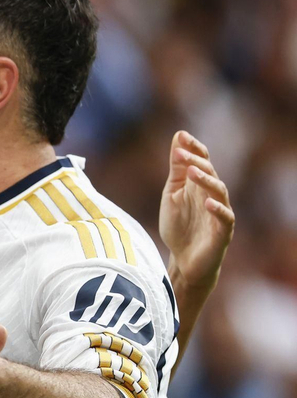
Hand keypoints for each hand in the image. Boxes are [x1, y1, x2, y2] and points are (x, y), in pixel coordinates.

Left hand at [160, 130, 233, 298]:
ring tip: (193, 171)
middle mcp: (213, 195)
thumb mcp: (172, 194)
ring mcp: (220, 213)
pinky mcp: (223, 232)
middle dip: (196, 161)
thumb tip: (178, 137)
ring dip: (206, 181)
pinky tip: (208, 202)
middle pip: (209, 173)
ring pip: (219, 192)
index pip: (202, 161)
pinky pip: (225, 218)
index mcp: (200, 185)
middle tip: (180, 154)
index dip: (194, 148)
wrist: (184, 260)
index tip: (181, 136)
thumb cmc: (180, 226)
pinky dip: (217, 209)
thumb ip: (176, 169)